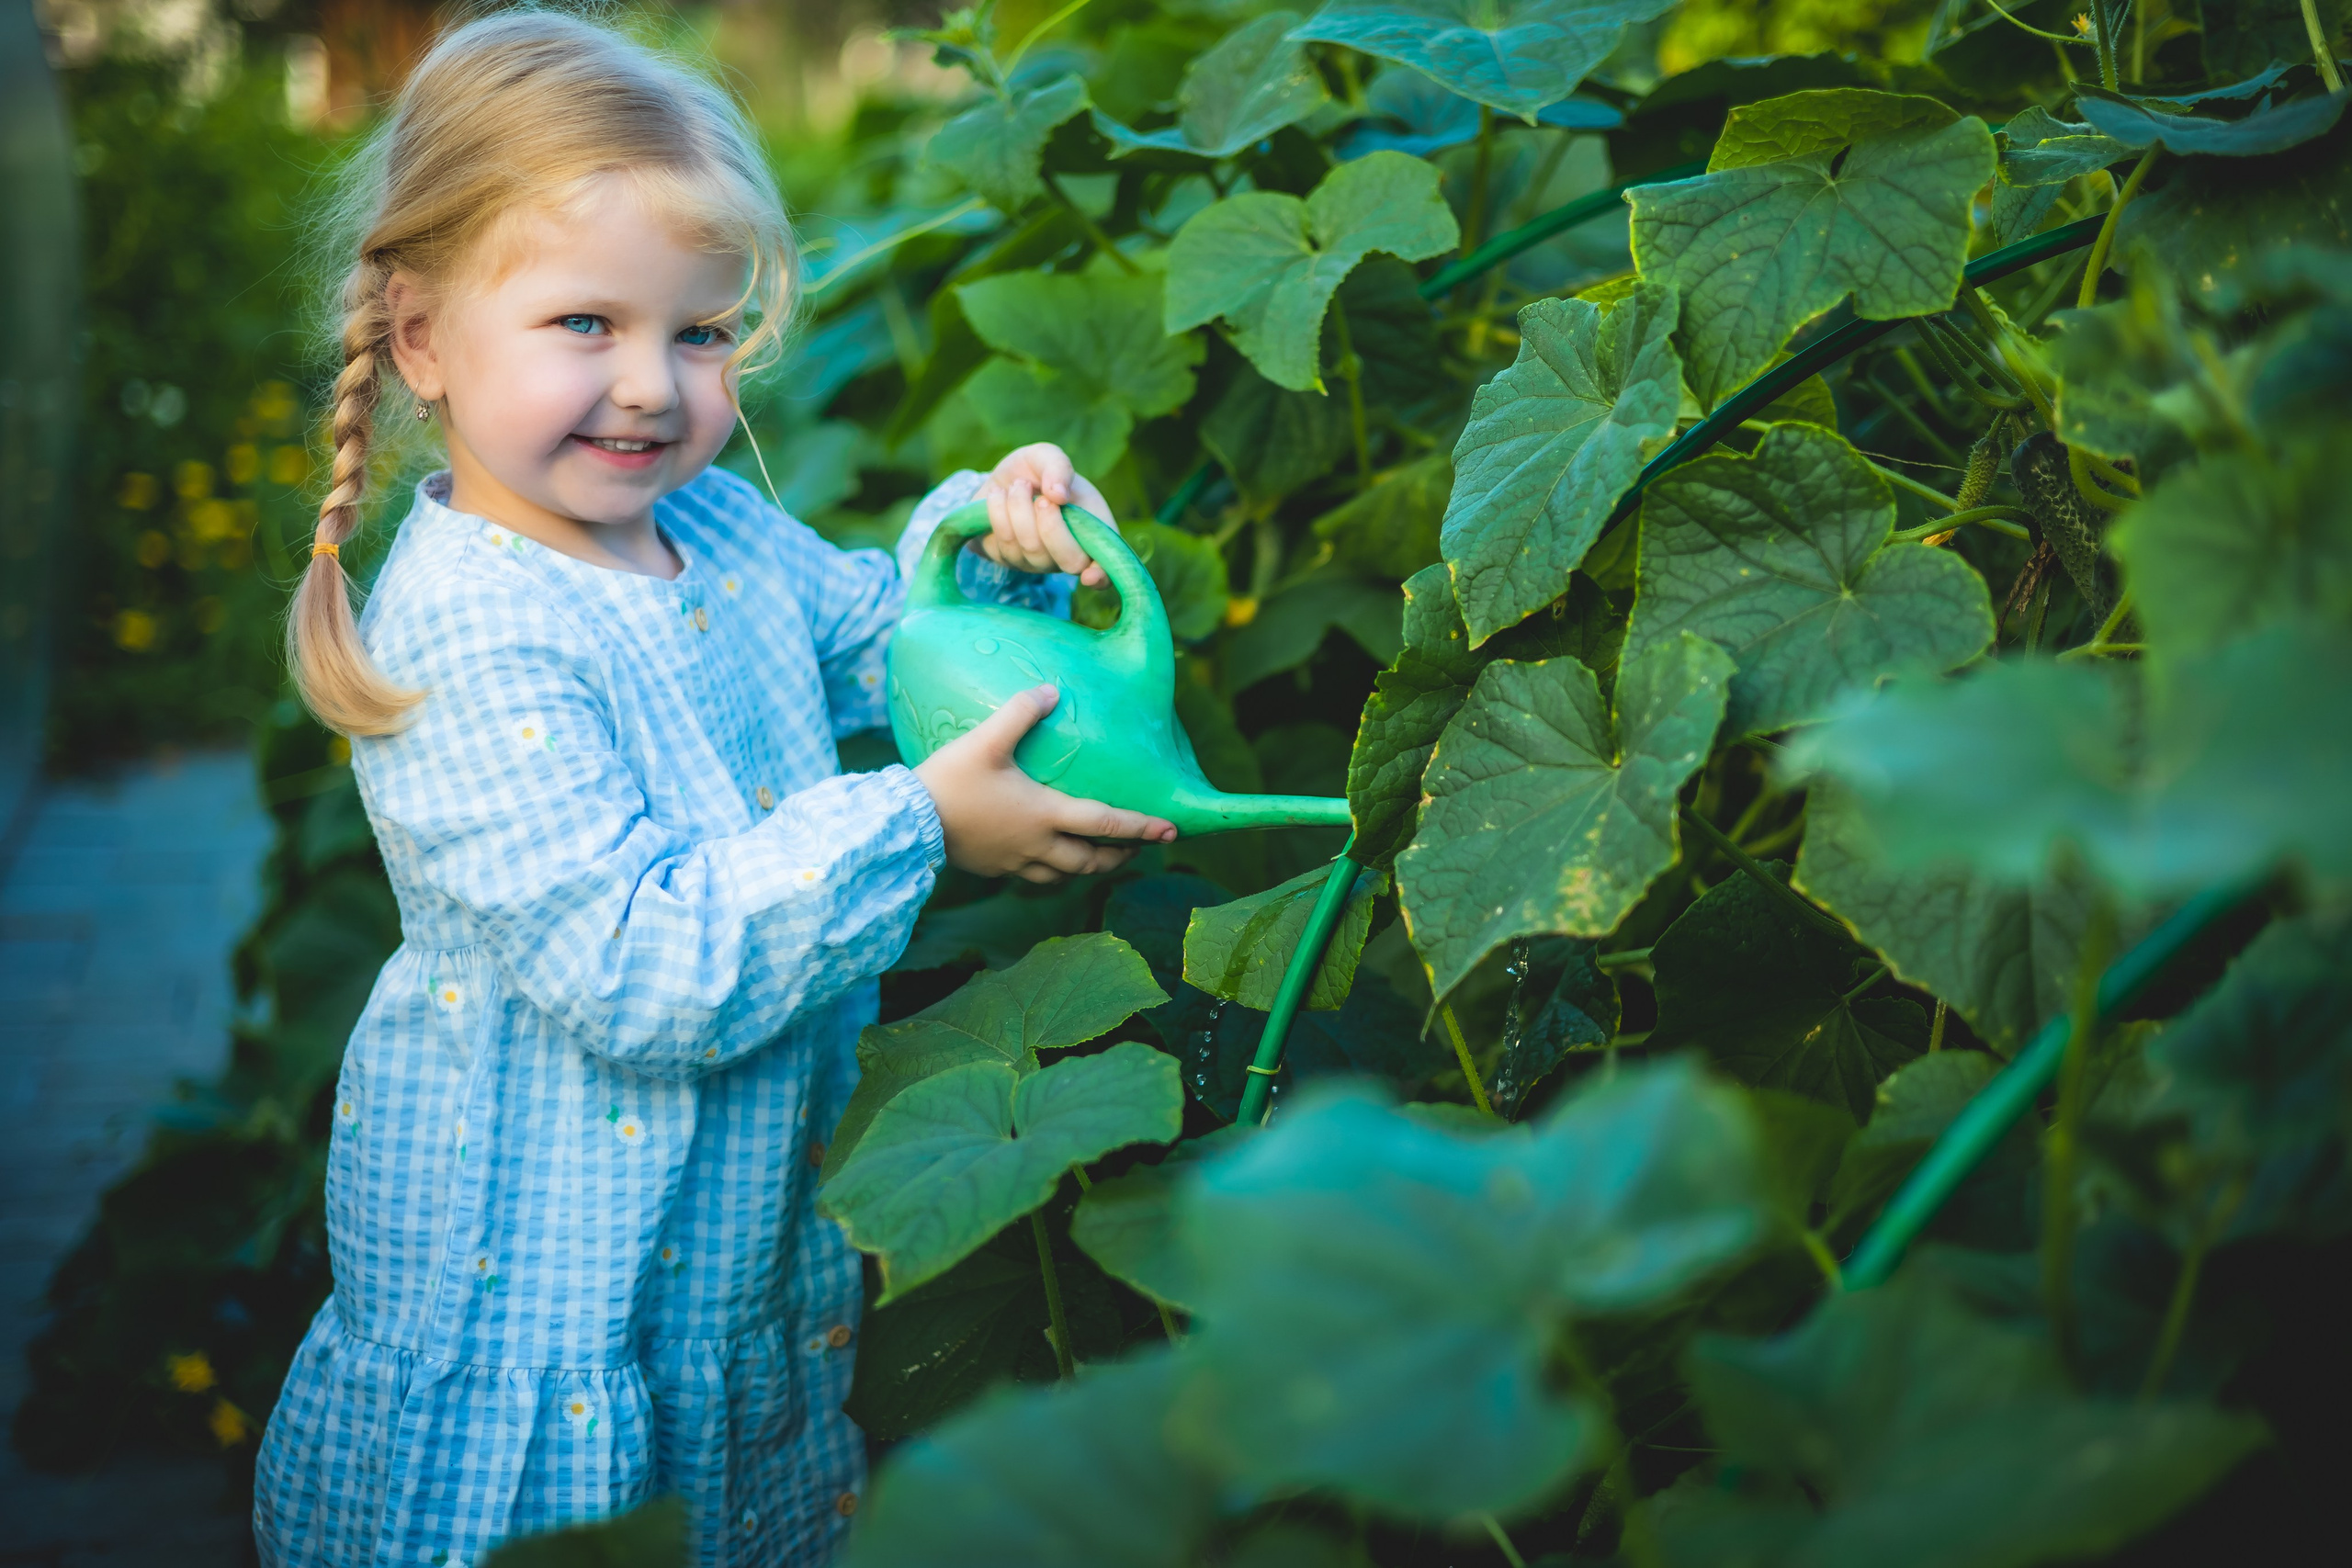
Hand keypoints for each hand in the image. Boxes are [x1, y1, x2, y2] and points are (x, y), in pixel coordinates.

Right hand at [913, 685, 1176, 881]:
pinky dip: (1053, 870)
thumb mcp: (986, 741)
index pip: (1105, 824)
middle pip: (1091, 862)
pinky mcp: (994, 869)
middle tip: (1139, 850)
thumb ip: (1020, 713)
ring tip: (1100, 856)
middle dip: (1120, 857)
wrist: (907, 824)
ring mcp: (1016, 862)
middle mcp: (1037, 845)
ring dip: (1089, 867)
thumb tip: (1052, 690)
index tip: (1172, 832)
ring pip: (1065, 874)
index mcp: (1044, 814)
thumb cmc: (949, 782)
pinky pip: (1035, 875)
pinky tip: (1048, 857)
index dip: (1142, 828)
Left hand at [975, 443, 1113, 587]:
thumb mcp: (1049, 457)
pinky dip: (997, 512)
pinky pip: (1002, 545)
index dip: (1102, 575)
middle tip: (1042, 497)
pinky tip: (999, 496)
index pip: (1105, 568)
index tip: (1090, 575)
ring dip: (1020, 508)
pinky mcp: (1006, 560)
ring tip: (1018, 486)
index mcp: (1091, 533)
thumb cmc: (1037, 471)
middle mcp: (1067, 556)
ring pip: (1030, 549)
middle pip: (1068, 561)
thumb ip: (1059, 467)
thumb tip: (1058, 494)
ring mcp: (1036, 563)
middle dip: (1051, 525)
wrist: (1000, 479)